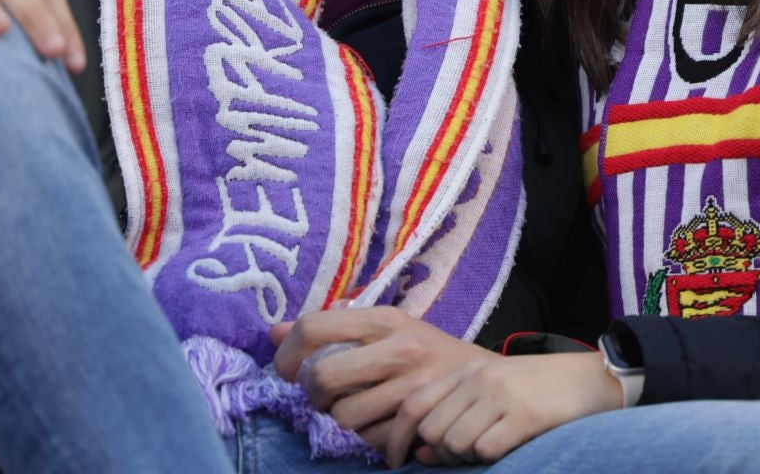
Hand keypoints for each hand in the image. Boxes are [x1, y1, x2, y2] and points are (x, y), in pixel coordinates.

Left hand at [269, 307, 496, 457]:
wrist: (486, 383)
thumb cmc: (427, 353)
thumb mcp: (386, 330)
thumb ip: (333, 329)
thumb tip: (273, 333)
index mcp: (384, 318)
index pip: (315, 326)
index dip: (290, 355)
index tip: (289, 373)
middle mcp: (399, 346)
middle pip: (323, 376)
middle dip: (313, 395)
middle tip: (322, 399)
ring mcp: (413, 383)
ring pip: (345, 416)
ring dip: (342, 423)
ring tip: (357, 414)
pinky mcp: (424, 418)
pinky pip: (372, 441)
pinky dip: (369, 442)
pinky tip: (380, 430)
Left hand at [388, 352, 620, 467]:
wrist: (592, 379)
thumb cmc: (539, 391)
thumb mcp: (492, 392)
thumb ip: (454, 414)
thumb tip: (419, 452)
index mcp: (467, 370)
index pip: (414, 404)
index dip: (397, 437)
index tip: (398, 460)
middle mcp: (479, 378)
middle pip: (431, 430)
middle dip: (441, 454)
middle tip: (464, 457)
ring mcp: (502, 394)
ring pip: (455, 442)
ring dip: (467, 458)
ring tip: (489, 450)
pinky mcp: (525, 414)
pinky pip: (486, 449)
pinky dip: (491, 457)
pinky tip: (509, 448)